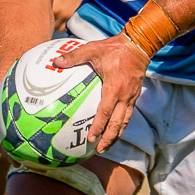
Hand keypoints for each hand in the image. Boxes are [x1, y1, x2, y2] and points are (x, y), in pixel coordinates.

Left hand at [53, 34, 148, 152]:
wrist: (139, 45)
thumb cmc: (114, 47)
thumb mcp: (93, 49)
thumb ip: (74, 56)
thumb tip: (56, 61)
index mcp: (114, 87)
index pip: (105, 112)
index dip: (98, 127)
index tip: (91, 138)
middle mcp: (125, 95)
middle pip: (117, 123)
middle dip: (108, 138)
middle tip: (99, 149)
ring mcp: (131, 97)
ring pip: (125, 122)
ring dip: (116, 135)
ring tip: (107, 146)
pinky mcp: (135, 95)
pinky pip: (128, 115)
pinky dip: (121, 125)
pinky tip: (115, 131)